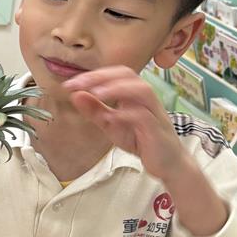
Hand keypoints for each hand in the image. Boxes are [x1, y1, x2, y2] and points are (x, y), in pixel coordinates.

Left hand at [64, 66, 227, 235]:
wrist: (167, 163)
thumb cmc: (140, 140)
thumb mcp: (111, 124)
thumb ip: (94, 110)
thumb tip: (75, 94)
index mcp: (134, 93)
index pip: (116, 73)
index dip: (94, 75)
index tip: (70, 83)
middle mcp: (146, 98)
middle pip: (128, 75)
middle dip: (101, 76)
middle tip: (77, 84)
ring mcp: (154, 112)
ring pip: (141, 90)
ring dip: (116, 89)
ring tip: (95, 94)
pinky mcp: (157, 130)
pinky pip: (144, 117)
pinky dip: (126, 114)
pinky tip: (110, 118)